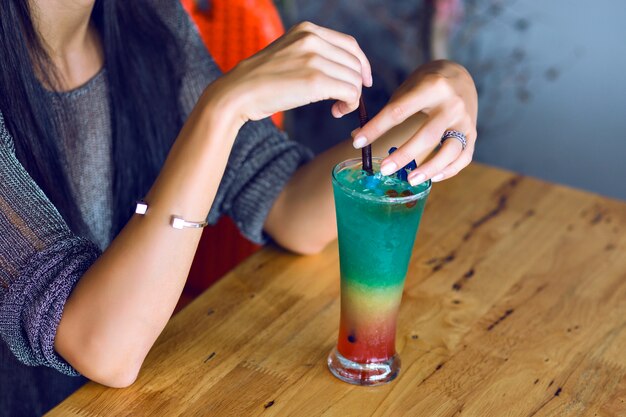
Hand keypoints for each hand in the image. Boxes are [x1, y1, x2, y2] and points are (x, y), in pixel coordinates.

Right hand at [211, 21, 372, 123]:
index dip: (361, 64)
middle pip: (355, 63)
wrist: (239, 92)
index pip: (350, 44)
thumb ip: (312, 53)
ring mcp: (314, 59)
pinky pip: (349, 92)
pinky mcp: (316, 81)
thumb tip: (341, 69)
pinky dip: (349, 105)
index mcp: (306, 30)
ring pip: (354, 79)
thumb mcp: (288, 53)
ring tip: (337, 108)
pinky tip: (336, 111)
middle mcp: (312, 39)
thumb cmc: (261, 80)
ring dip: (351, 97)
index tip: (362, 81)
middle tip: (343, 101)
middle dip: (356, 84)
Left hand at [352, 60, 477, 184]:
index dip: (376, 128)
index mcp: (431, 87)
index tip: (358, 143)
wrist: (463, 71)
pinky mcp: (473, 132)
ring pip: (449, 151)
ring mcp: (465, 120)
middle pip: (426, 135)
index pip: (398, 111)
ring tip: (410, 181)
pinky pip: (464, 157)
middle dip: (404, 155)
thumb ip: (387, 112)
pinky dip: (449, 170)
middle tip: (384, 170)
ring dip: (429, 169)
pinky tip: (433, 178)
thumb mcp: (407, 88)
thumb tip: (357, 137)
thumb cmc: (428, 81)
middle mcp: (451, 104)